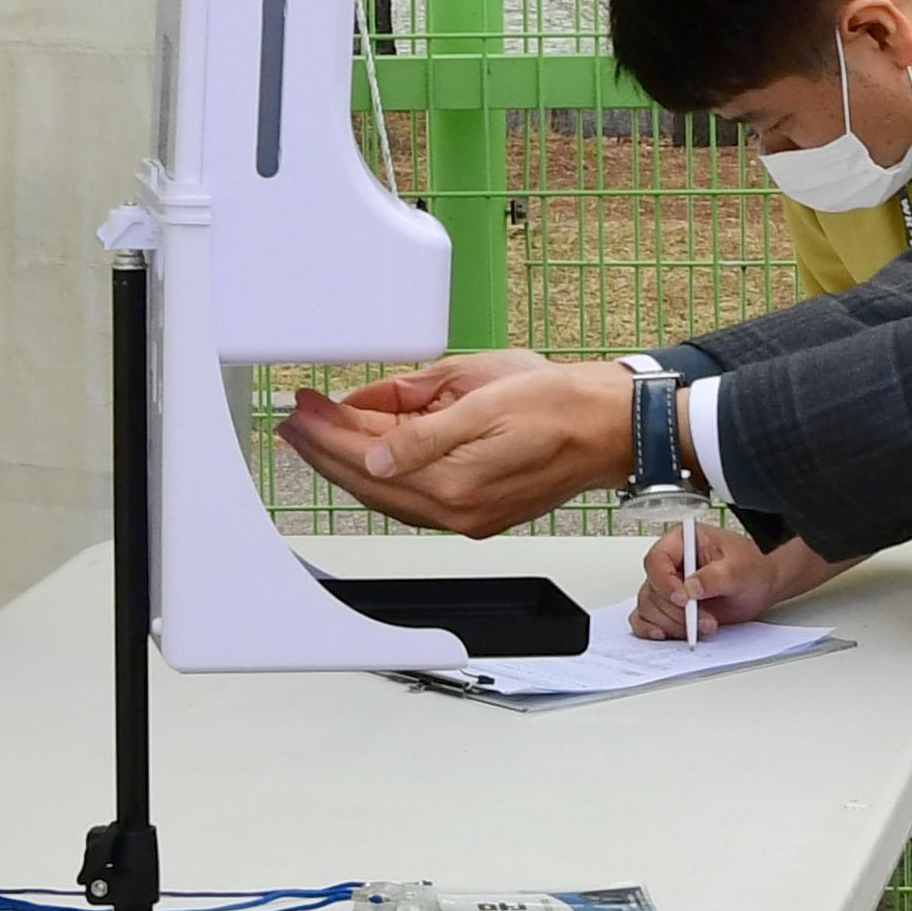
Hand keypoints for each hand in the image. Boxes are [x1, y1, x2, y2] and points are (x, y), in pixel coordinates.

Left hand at [275, 351, 558, 531]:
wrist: (614, 426)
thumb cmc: (562, 403)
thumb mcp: (485, 395)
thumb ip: (423, 428)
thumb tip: (373, 453)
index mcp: (456, 482)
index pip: (369, 458)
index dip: (329, 429)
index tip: (305, 406)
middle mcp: (458, 510)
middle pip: (370, 483)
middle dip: (327, 449)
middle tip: (297, 419)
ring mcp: (468, 515)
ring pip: (388, 493)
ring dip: (349, 463)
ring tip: (320, 434)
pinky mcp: (479, 510)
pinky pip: (413, 497)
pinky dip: (383, 475)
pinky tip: (371, 454)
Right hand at [634, 528, 842, 637]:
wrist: (760, 588)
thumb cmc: (752, 570)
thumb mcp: (741, 569)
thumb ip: (715, 576)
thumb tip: (690, 587)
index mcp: (683, 541)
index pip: (657, 559)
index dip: (665, 582)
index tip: (683, 600)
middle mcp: (670, 562)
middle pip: (652, 589)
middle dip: (677, 611)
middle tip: (704, 619)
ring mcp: (667, 586)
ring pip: (649, 607)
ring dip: (674, 623)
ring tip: (704, 625)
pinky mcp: (667, 607)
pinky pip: (645, 619)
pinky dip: (652, 629)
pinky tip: (665, 635)